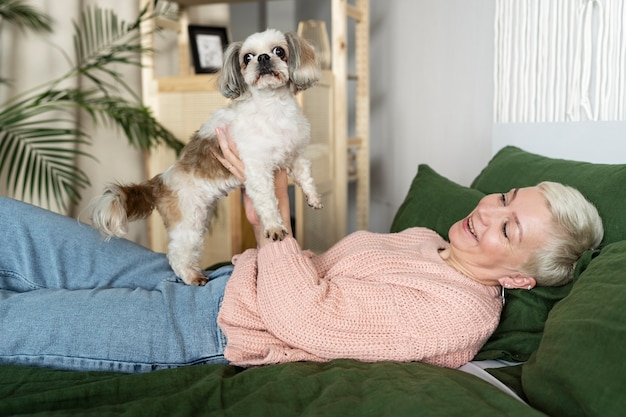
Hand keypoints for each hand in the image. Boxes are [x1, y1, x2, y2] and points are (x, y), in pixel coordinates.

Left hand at [211, 126, 291, 247]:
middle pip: (245, 148)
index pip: (254, 148)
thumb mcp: (257, 187)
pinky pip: (233, 167)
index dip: (243, 138)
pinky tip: (214, 151)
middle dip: (233, 135)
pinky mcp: (248, 181)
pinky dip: (222, 159)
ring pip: (237, 155)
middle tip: (224, 122)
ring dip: (226, 142)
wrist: (273, 219)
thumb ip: (250, 176)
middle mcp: (265, 167)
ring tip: (218, 130)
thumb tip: (240, 165)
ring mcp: (256, 173)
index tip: (236, 126)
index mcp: (270, 166)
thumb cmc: (266, 206)